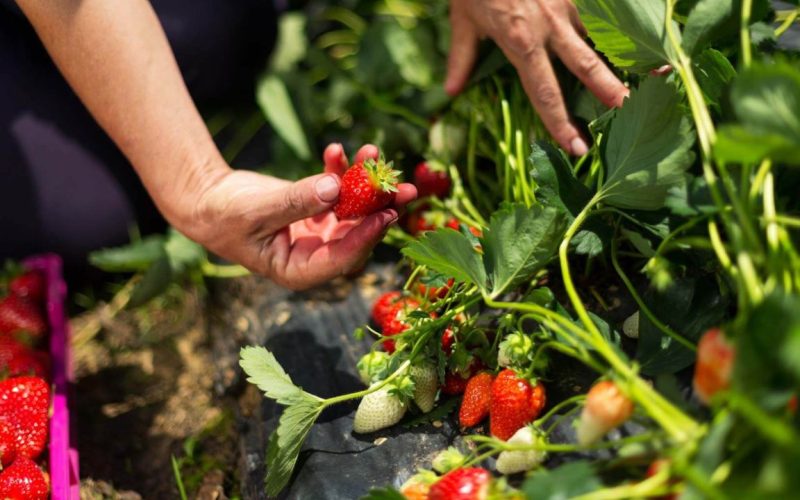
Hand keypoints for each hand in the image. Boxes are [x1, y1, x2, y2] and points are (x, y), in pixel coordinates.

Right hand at [185, 144, 415, 289]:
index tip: (387, 214)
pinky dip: (338, 170)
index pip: (343, 258)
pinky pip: (336, 190)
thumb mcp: (257, 211)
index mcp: (300, 270)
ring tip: (373, 152)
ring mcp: (319, 231)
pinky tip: (335, 149)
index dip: (367, 237)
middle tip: (405, 188)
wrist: (207, 200)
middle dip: (381, 209)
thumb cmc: (223, 216)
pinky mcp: (317, 209)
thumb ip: (296, 202)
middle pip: (358, 233)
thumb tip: (335, 188)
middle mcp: (316, 254)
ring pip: (353, 210)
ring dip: (365, 183)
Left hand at [445, 0, 628, 155]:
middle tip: (628, 113)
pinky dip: (624, 23)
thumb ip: (461, 57)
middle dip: (609, 92)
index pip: (544, 92)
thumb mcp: (462, 19)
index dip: (560, 123)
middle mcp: (549, 27)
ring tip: (658, 72)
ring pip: (604, 34)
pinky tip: (646, 35)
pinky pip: (605, 8)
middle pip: (585, 66)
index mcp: (520, 42)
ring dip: (629, 54)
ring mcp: (568, 3)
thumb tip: (450, 91)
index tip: (576, 147)